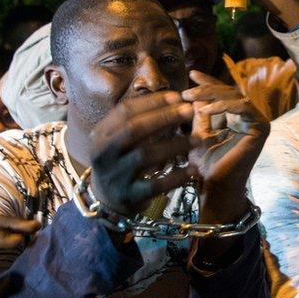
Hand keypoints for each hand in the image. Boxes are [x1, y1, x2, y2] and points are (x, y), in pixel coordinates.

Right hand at [88, 91, 193, 215]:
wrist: (105, 200)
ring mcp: (114, 176)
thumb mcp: (118, 140)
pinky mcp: (128, 195)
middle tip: (189, 110)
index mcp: (101, 134)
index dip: (152, 102)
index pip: (125, 111)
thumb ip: (138, 121)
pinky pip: (154, 185)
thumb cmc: (120, 162)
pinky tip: (192, 170)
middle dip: (164, 117)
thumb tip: (174, 100)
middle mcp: (103, 153)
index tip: (177, 96)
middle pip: (134, 129)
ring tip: (197, 140)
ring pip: (144, 155)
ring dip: (174, 145)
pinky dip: (175, 177)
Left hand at [181, 70, 269, 223]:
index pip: (224, 94)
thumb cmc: (206, 164)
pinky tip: (205, 109)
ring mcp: (258, 122)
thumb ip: (200, 113)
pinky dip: (223, 105)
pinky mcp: (261, 127)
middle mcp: (251, 118)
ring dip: (212, 95)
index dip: (208, 83)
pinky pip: (243, 107)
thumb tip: (193, 93)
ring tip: (191, 98)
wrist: (215, 186)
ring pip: (236, 96)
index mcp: (238, 118)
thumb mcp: (198, 132)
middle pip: (230, 91)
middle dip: (207, 88)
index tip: (191, 74)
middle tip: (187, 90)